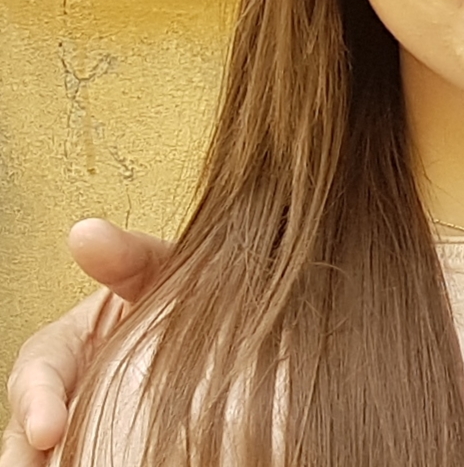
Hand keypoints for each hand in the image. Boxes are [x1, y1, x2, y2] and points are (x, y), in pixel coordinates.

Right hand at [3, 222, 169, 466]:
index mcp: (61, 348)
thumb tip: (85, 233)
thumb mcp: (156, 268)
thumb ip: (126, 255)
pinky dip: (89, 460)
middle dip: (29, 453)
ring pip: (53, 454)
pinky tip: (103, 465)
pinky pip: (91, 456)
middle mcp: (64, 392)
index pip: (34, 377)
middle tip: (39, 466)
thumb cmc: (176, 292)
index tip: (47, 429)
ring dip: (50, 463)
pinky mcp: (108, 443)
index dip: (37, 402)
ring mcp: (84, 422)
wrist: (223, 322)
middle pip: (28, 434)